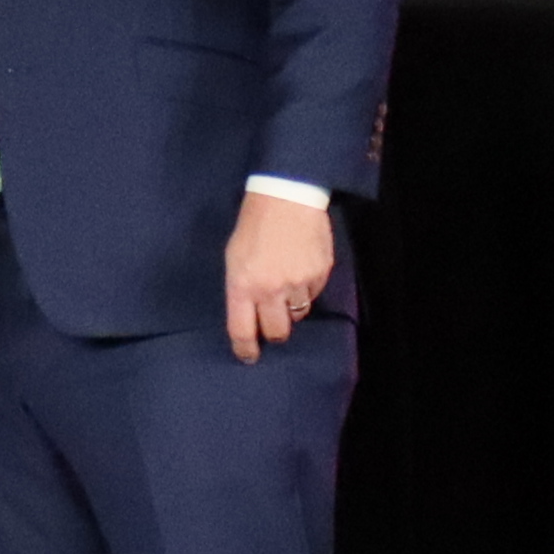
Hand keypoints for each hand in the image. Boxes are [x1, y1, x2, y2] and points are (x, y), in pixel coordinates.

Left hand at [225, 189, 336, 363]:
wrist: (286, 197)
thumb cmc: (253, 226)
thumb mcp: (234, 257)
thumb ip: (241, 288)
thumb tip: (249, 314)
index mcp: (242, 285)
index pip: (242, 330)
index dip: (246, 349)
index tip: (249, 356)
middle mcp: (270, 289)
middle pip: (277, 332)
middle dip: (274, 332)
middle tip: (272, 323)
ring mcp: (298, 283)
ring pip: (298, 314)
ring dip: (291, 308)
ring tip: (286, 286)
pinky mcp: (320, 274)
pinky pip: (314, 294)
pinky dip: (307, 288)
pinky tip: (300, 268)